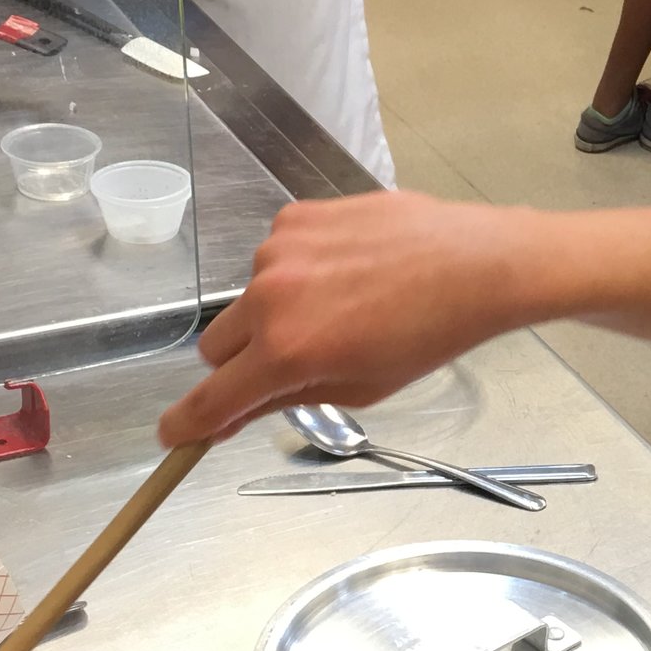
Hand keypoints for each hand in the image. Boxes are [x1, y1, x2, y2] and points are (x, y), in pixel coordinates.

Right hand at [158, 192, 540, 444]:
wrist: (476, 265)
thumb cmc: (430, 333)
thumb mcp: (360, 386)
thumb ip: (288, 398)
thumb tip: (235, 412)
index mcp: (288, 351)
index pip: (213, 397)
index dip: (189, 422)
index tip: (174, 434)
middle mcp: (271, 297)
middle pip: (216, 346)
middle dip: (241, 363)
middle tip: (291, 363)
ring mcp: (279, 250)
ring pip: (248, 299)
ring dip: (275, 312)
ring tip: (342, 307)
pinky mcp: (296, 216)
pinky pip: (276, 257)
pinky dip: (298, 271)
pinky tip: (347, 272)